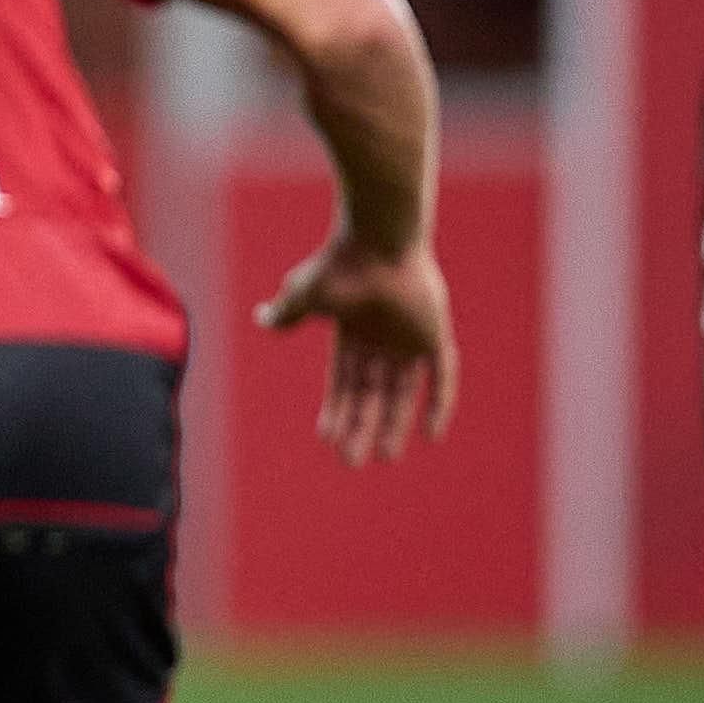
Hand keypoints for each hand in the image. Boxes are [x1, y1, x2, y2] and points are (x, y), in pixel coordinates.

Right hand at [256, 233, 456, 467]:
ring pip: (403, 392)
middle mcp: (381, 340)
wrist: (378, 240)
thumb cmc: (339, 264)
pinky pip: (442, 376)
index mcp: (352, 333)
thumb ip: (287, 312)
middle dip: (361, 427)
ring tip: (387, 456)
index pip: (344, 382)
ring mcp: (410, 338)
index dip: (337, 411)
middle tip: (353, 462)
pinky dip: (439, 404)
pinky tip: (433, 434)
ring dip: (395, 423)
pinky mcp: (435, 334)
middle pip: (371, 393)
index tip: (328, 440)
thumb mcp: (304, 294)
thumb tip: (261, 319)